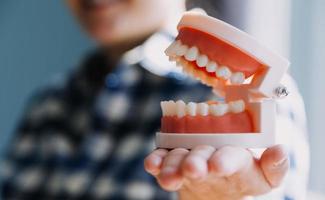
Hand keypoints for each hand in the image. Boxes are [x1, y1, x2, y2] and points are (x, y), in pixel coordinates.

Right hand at [144, 145, 288, 199]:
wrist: (216, 185)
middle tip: (192, 169)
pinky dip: (156, 161)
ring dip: (172, 165)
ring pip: (178, 157)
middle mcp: (208, 150)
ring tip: (169, 176)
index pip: (230, 155)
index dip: (224, 159)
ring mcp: (188, 154)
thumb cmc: (241, 178)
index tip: (218, 165)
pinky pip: (162, 159)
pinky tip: (152, 165)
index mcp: (232, 153)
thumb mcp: (261, 178)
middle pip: (200, 154)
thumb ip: (273, 168)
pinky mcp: (171, 160)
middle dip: (195, 161)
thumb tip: (280, 149)